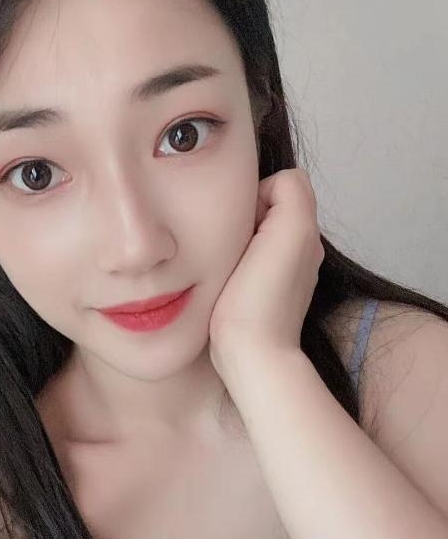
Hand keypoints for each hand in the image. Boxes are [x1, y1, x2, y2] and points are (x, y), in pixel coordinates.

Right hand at [208, 168, 324, 376]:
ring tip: (233, 264)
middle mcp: (303, 250)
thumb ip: (290, 192)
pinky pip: (252, 260)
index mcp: (306, 231)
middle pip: (270, 208)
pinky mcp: (266, 294)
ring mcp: (286, 275)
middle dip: (249, 218)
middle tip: (236, 245)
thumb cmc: (261, 297)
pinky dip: (240, 263)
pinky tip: (233, 281)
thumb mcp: (291, 228)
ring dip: (242, 241)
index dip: (257, 197)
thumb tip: (267, 193)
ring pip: (258, 233)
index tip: (243, 225)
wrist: (252, 353)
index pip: (281, 184)